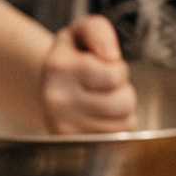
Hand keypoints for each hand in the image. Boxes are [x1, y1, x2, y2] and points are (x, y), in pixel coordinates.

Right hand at [41, 15, 136, 133]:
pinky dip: (117, 127)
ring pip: (125, 121)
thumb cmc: (73, 58)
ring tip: (101, 101)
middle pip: (124, 101)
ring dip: (121, 110)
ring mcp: (64, 128)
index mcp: (58, 68)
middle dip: (122, 90)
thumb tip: (110, 56)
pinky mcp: (76, 145)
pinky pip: (119, 137)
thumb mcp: (81, 32)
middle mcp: (57, 100)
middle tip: (104, 86)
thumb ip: (97, 30)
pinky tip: (100, 118)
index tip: (100, 65)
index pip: (115, 74)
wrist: (50, 87)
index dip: (117, 68)